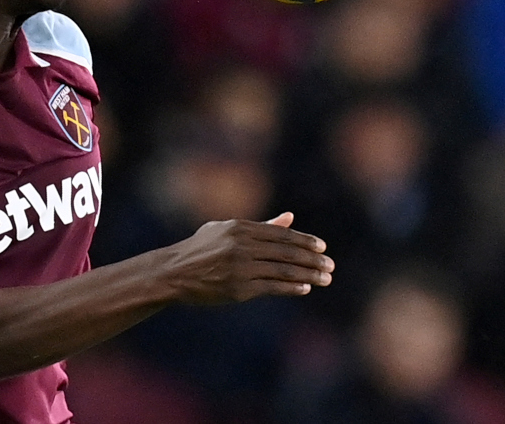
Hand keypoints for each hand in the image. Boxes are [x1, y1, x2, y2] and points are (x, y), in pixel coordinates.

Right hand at [164, 212, 333, 304]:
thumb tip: (290, 217)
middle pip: (287, 252)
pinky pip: (272, 287)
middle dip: (312, 259)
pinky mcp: (239, 288)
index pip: (281, 234)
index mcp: (241, 227)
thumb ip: (261, 225)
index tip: (322, 247)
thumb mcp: (226, 230)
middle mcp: (243, 245)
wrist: (174, 272)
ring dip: (308, 275)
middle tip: (330, 266)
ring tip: (325, 278)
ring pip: (284, 270)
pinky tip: (305, 288)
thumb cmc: (200, 249)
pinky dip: (291, 288)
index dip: (305, 241)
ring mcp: (241, 267)